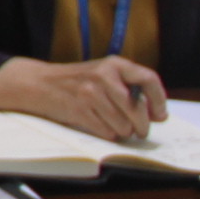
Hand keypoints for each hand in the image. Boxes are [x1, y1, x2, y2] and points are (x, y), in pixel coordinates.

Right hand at [0, 55, 167, 140]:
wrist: (39, 83)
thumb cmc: (76, 81)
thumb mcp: (103, 73)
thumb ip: (128, 87)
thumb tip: (156, 114)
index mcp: (114, 64)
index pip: (149, 80)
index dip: (159, 101)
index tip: (160, 115)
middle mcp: (104, 76)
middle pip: (137, 109)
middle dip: (142, 126)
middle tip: (140, 131)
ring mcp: (91, 93)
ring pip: (123, 125)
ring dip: (122, 131)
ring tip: (115, 126)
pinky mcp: (80, 110)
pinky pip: (106, 131)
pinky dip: (107, 134)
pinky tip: (100, 126)